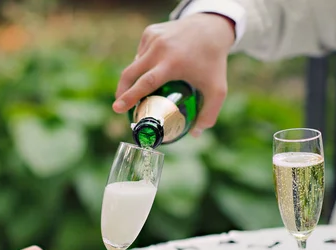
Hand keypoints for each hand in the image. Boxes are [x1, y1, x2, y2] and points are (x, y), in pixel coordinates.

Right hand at [113, 13, 235, 135]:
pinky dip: (143, 63)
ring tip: (147, 86)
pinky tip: (156, 66)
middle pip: (130, 74)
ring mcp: (153, 38)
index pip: (146, 83)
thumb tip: (194, 135)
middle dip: (122, 92)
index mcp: (173, 63)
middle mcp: (160, 49)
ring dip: (136, 78)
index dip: (130, 97)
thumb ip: (209, 115)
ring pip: (136, 64)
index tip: (117, 108)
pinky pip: (141, 53)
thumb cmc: (214, 62)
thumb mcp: (218, 90)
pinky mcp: (150, 31)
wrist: (212, 28)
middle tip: (119, 107)